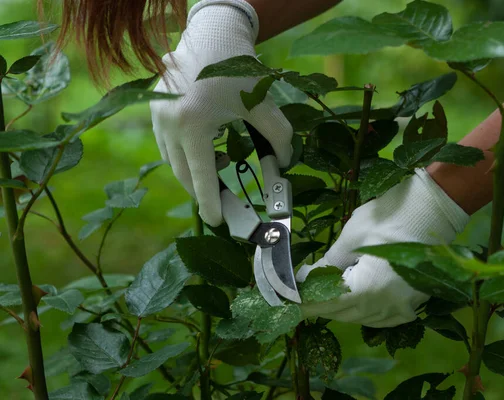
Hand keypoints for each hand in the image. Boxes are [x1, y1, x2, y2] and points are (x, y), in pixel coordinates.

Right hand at [150, 1, 292, 226]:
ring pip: (172, 159)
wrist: (212, 31)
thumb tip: (283, 163)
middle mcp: (168, 122)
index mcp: (192, 123)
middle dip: (201, 190)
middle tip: (222, 201)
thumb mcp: (262, 102)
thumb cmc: (238, 65)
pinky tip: (205, 147)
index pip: (200, 176)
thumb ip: (279, 136)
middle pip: (182, 172)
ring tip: (218, 167)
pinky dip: (184, 153)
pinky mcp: (154, 107)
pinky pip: (167, 143)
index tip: (217, 222)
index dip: (210, 203)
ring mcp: (156, 114)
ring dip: (192, 171)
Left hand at [297, 169, 469, 327]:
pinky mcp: (412, 304)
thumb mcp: (351, 238)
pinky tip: (353, 298)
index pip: (326, 304)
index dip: (302, 303)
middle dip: (319, 304)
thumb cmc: (391, 216)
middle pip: (342, 314)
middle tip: (301, 291)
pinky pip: (380, 317)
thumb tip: (305, 279)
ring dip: (340, 307)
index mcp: (369, 290)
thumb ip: (326, 265)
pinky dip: (363, 310)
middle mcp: (386, 307)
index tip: (284, 301)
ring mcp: (402, 308)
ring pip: (361, 317)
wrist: (435, 208)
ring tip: (323, 290)